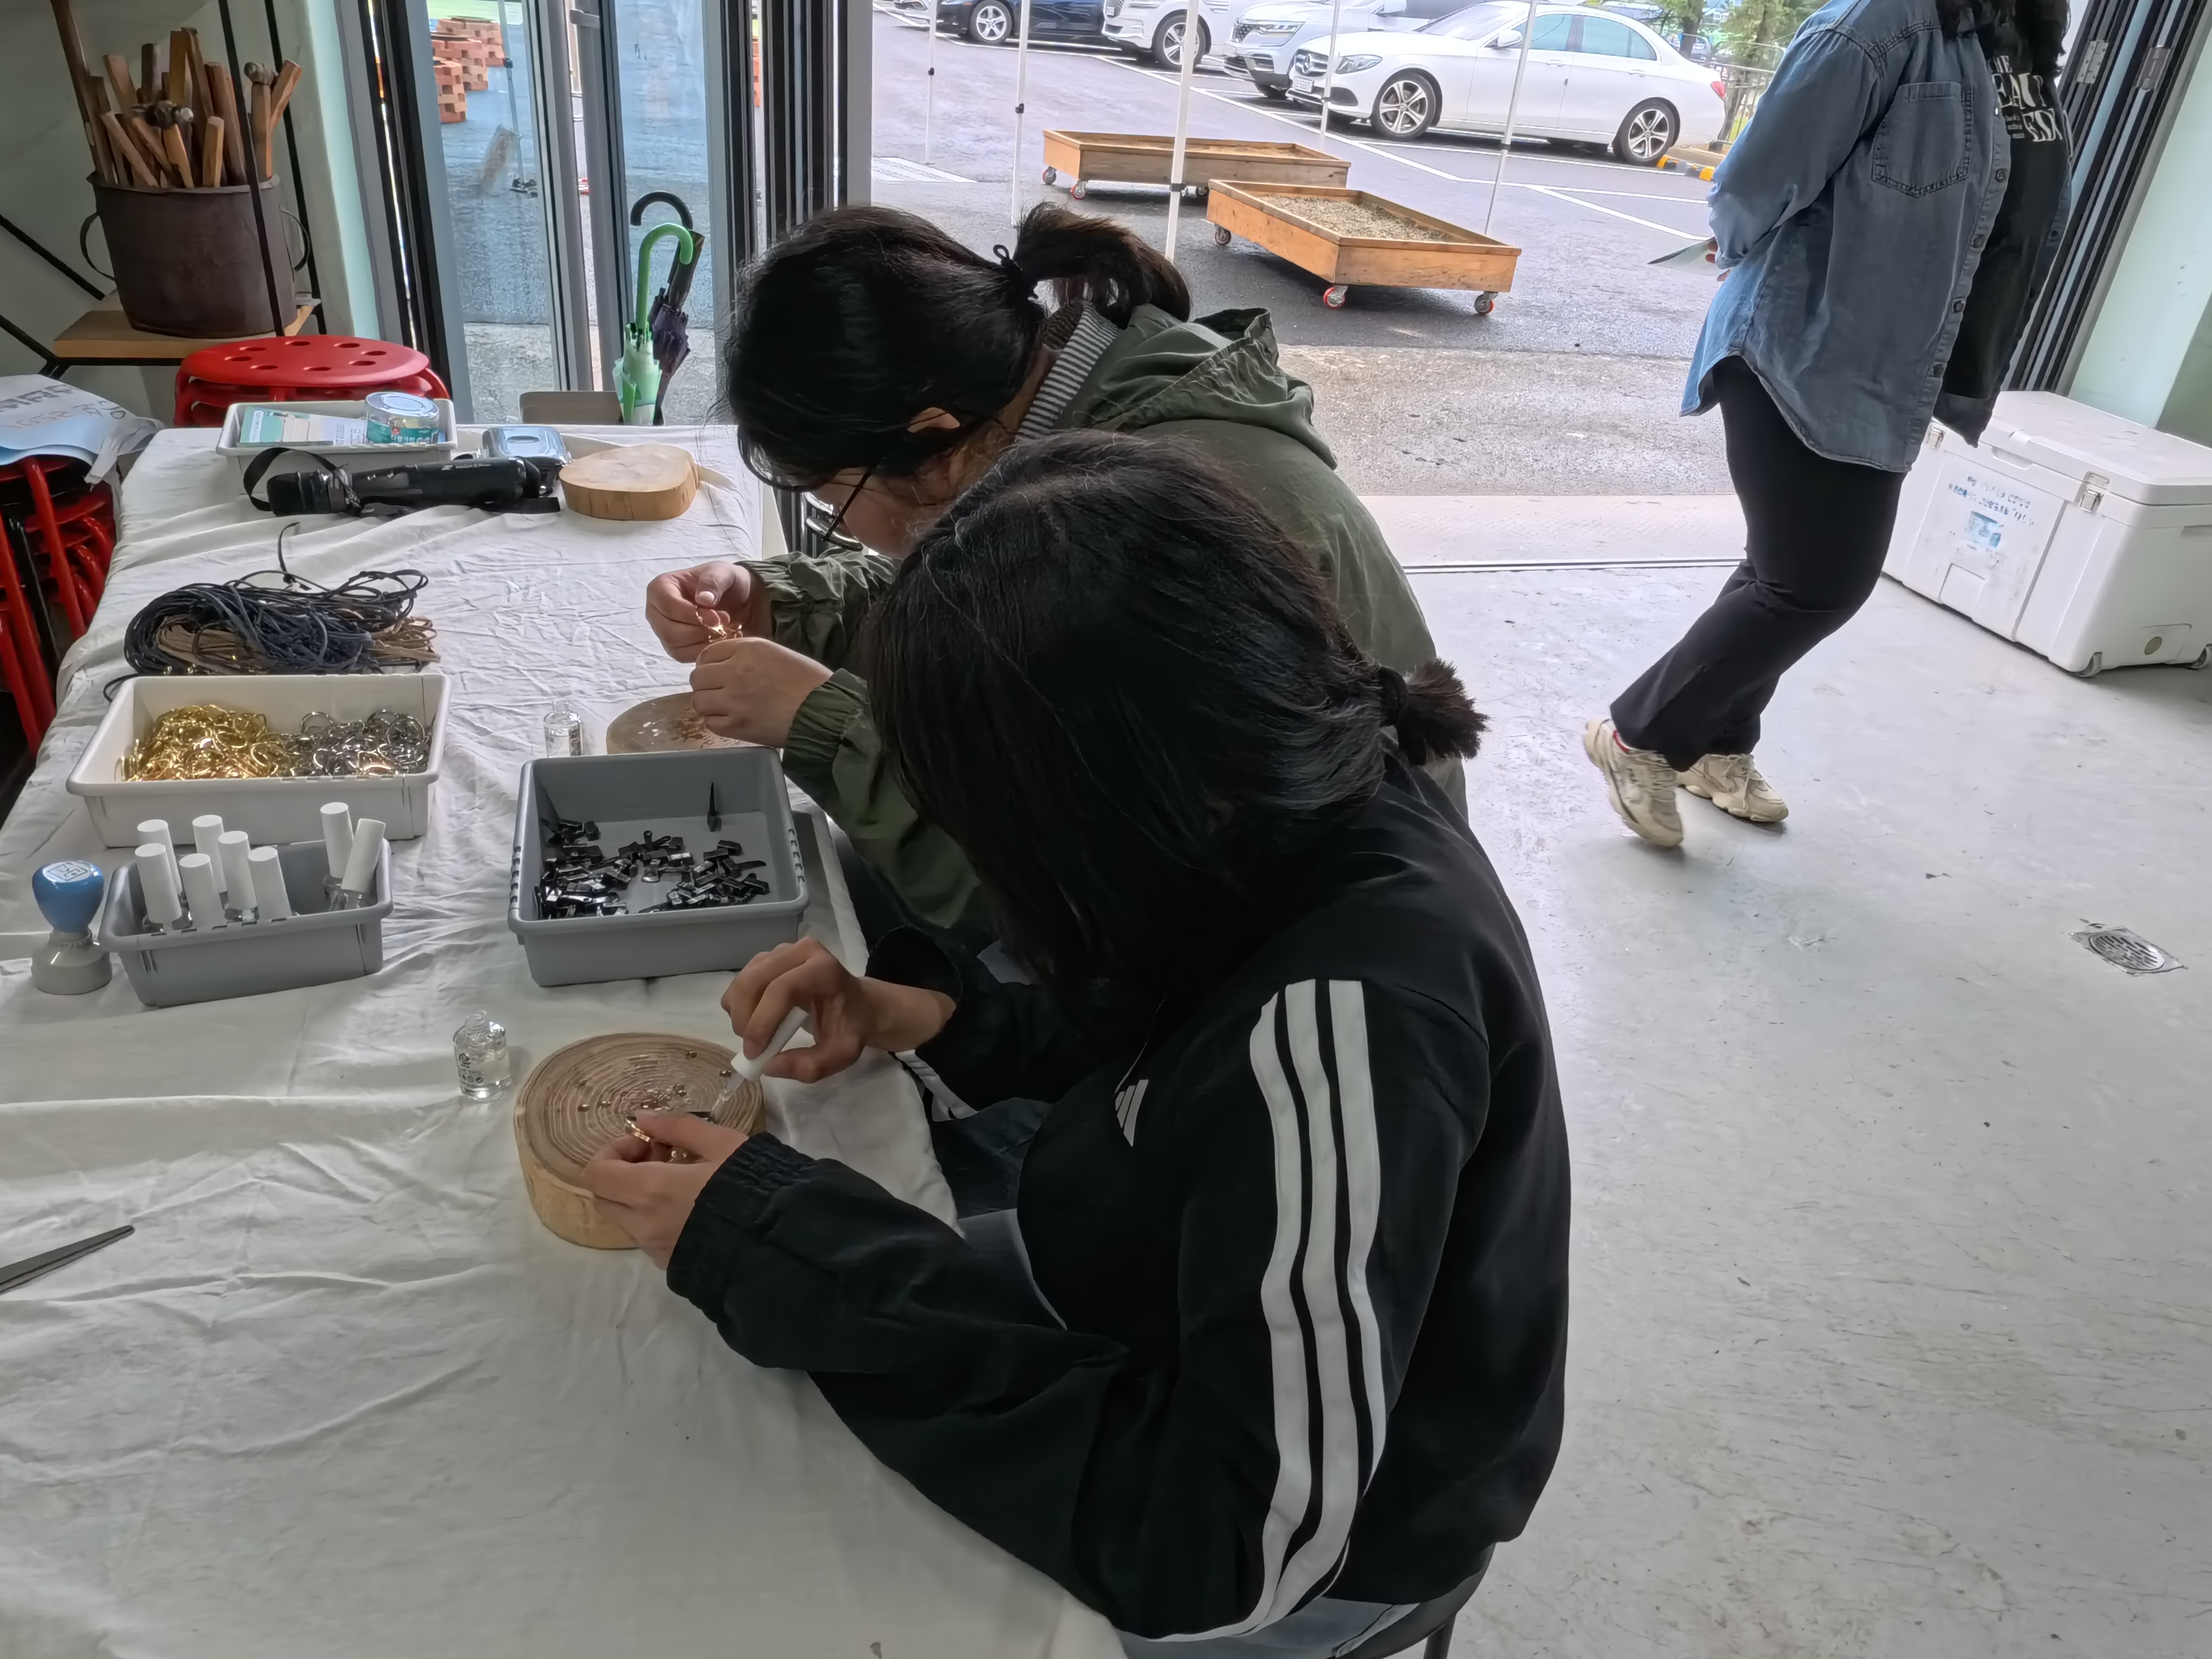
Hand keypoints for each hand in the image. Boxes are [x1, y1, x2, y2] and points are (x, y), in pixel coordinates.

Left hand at [581, 1113, 747, 1267]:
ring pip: (623, 1217)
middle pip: (603, 1196)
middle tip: (660, 1158)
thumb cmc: (752, 1185)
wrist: (779, 1241)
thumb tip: (643, 1117)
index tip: (648, 1144)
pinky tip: (688, 1207)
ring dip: (637, 1194)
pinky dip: (652, 1216)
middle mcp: (642, 1223)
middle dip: (622, 1172)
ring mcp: (653, 1247)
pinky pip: (645, 1235)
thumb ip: (677, 1126)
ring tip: (679, 1182)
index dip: (613, 1151)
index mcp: (650, 1190)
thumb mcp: (722, 1143)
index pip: (597, 1173)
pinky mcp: (667, 1263)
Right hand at [647, 561, 765, 661]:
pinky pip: (682, 656)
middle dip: (699, 631)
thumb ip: (713, 582)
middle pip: (668, 630)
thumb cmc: (723, 582)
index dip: (693, 615)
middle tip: (723, 625)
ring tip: (723, 632)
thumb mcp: (723, 573)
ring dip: (703, 642)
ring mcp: (662, 630)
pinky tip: (718, 641)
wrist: (734, 598)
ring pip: (675, 646)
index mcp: (660, 588)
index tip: (717, 617)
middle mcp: (655, 611)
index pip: (668, 607)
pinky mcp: (673, 646)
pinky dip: (703, 651)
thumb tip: (703, 599)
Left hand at [689, 636, 833, 747]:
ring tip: (723, 706)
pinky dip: (717, 721)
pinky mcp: (737, 725)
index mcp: (747, 649)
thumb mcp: (775, 653)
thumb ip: (745, 654)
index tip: (716, 672)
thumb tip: (720, 664)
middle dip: (706, 684)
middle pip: (698, 677)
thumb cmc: (806, 680)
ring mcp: (733, 700)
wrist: (823, 710)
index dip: (708, 664)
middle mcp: (735, 671)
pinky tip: (731, 719)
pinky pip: (710, 722)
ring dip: (708, 703)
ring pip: (699, 700)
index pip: (707, 654)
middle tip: (719, 690)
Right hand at [723, 936, 954, 1082]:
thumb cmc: (855, 1028)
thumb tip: (769, 1067)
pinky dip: (742, 1002)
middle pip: (754, 980)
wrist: (866, 1006)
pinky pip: (743, 978)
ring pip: (743, 978)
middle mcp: (801, 949)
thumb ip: (807, 1067)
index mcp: (823, 968)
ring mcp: (785, 948)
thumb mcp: (840, 1055)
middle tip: (753, 1049)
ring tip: (757, 1037)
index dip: (763, 1022)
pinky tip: (758, 1021)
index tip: (756, 1053)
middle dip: (747, 1019)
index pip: (781, 990)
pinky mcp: (772, 955)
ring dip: (741, 1011)